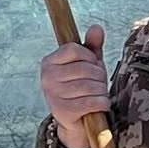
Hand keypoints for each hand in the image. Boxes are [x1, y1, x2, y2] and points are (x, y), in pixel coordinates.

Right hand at [39, 24, 108, 147]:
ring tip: (96, 95)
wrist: (76, 120)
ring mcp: (52, 94)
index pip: (76, 49)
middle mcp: (46, 76)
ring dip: (102, 92)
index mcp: (49, 62)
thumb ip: (92, 46)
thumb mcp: (88, 64)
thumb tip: (97, 27)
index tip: (91, 66)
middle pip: (87, 68)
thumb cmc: (82, 88)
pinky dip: (102, 104)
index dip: (91, 58)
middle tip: (96, 85)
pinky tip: (98, 105)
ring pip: (92, 86)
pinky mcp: (62, 111)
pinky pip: (92, 102)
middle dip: (100, 77)